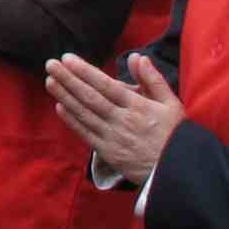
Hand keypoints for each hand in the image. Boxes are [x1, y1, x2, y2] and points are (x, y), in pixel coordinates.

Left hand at [45, 50, 184, 176]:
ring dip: (65, 96)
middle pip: (90, 97)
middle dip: (68, 79)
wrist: (178, 171)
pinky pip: (86, 134)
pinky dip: (72, 120)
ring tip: (50, 81)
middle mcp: (122, 120)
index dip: (85, 71)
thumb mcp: (171, 104)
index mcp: (138, 106)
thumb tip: (137, 57)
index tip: (68, 59)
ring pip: (85, 114)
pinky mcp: (108, 153)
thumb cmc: (175, 135)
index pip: (106, 85)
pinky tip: (60, 107)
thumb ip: (152, 79)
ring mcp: (113, 137)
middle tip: (50, 64)